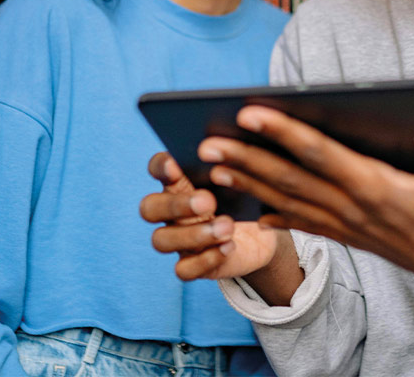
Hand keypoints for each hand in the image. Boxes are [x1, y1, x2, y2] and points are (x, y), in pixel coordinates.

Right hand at [140, 153, 282, 281]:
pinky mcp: (192, 266)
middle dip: (175, 205)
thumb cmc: (247, 197)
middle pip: (150, 208)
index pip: (158, 168)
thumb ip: (232, 162)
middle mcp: (172, 211)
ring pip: (161, 241)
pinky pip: (183, 270)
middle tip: (208, 201)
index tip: (173, 163)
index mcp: (181, 181)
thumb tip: (233, 142)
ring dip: (194, 235)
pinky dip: (205, 259)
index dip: (160, 166)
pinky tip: (228, 247)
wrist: (263, 234)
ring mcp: (178, 240)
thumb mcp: (243, 177)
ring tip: (227, 227)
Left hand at [199, 107, 413, 311]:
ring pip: (287, 200)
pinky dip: (272, 213)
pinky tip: (249, 207)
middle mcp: (353, 208)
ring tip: (212, 164)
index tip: (250, 112)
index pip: (320, 154)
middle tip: (206, 142)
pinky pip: (301, 223)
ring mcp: (347, 225)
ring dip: (248, 182)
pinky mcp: (348, 234)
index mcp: (377, 188)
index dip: (283, 132)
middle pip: (290, 178)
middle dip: (247, 157)